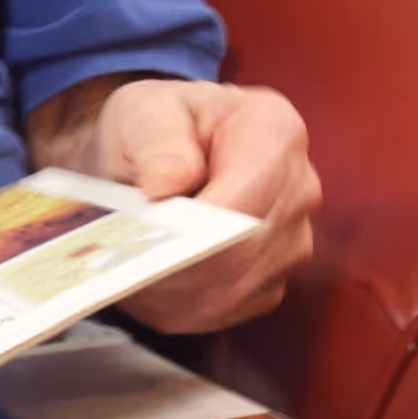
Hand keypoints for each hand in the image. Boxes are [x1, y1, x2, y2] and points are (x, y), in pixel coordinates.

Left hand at [93, 79, 319, 333]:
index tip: (146, 230)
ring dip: (171, 288)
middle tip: (119, 256)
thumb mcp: (143, 109)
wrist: (155, 152)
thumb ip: (155, 138)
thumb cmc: (154, 124)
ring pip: (230, 289)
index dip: (195, 225)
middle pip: (241, 252)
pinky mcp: (268, 283)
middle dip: (175, 261)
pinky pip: (223, 309)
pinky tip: (147, 281)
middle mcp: (298, 190)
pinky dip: (177, 304)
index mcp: (274, 131)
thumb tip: (166, 183)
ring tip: (126, 265)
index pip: (246, 198)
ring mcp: (290, 243)